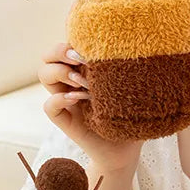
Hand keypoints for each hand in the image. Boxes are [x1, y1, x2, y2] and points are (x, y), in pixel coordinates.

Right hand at [38, 43, 142, 174]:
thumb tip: (145, 50)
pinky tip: (79, 99)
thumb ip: (132, 71)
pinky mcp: (64, 119)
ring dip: (61, 72)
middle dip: (59, 51)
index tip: (93, 45)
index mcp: (86, 70)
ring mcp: (66, 100)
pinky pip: (49, 105)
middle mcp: (72, 82)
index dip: (74, 39)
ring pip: (44, 74)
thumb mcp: (135, 91)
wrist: (126, 150)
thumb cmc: (133, 117)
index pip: (68, 45)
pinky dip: (60, 99)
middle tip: (81, 59)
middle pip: (49, 55)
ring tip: (84, 82)